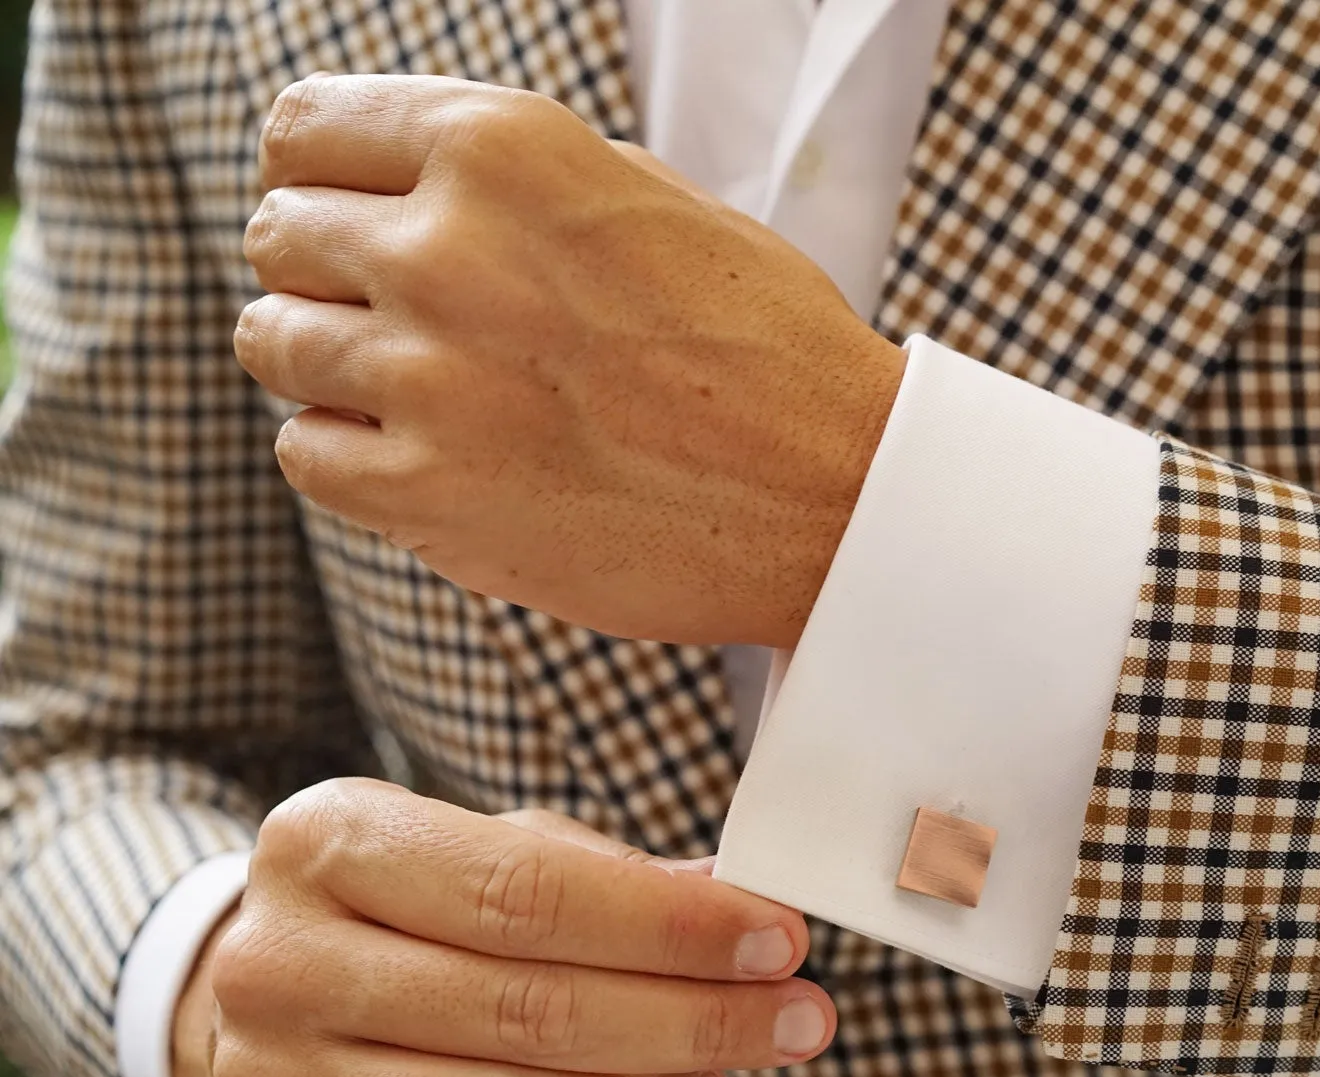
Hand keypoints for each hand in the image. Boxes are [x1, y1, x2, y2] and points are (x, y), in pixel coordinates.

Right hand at [170, 778, 832, 1076]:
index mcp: (328, 841)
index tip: (778, 940)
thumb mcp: (484, 847)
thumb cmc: (408, 908)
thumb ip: (601, 873)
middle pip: (525, 1009)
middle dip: (690, 1018)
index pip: (526, 891)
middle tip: (795, 1019)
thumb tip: (734, 903)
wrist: (267, 994)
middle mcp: (277, 960)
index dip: (669, 926)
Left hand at [233, 75, 906, 648]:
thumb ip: (514, 179)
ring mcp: (428, 375)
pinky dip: (353, 455)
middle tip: (405, 316)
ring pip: (272, 344)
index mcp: (503, 149)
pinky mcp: (427, 494)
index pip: (305, 131)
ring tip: (426, 390)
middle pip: (279, 238)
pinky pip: (306, 453)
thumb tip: (403, 184)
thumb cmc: (766, 347)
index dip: (320, 176)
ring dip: (332, 364)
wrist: (837, 494)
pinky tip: (435, 455)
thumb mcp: (651, 198)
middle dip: (327, 272)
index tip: (345, 214)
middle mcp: (448, 248)